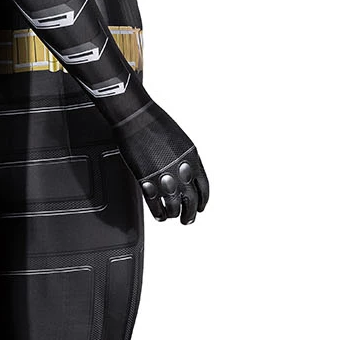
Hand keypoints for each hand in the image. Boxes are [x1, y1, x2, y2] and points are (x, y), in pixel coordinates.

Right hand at [113, 98, 209, 224]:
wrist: (136, 119)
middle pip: (191, 201)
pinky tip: (159, 216)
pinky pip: (156, 206)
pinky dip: (158, 214)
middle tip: (188, 220)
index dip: (203, 201)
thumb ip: (185, 160)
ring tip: (172, 218)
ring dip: (175, 215)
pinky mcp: (147, 182)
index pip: (204, 188)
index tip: (201, 207)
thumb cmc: (156, 124)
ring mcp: (164, 178)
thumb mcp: (181, 141)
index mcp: (192, 160)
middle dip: (191, 214)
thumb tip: (187, 174)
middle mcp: (181, 172)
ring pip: (174, 207)